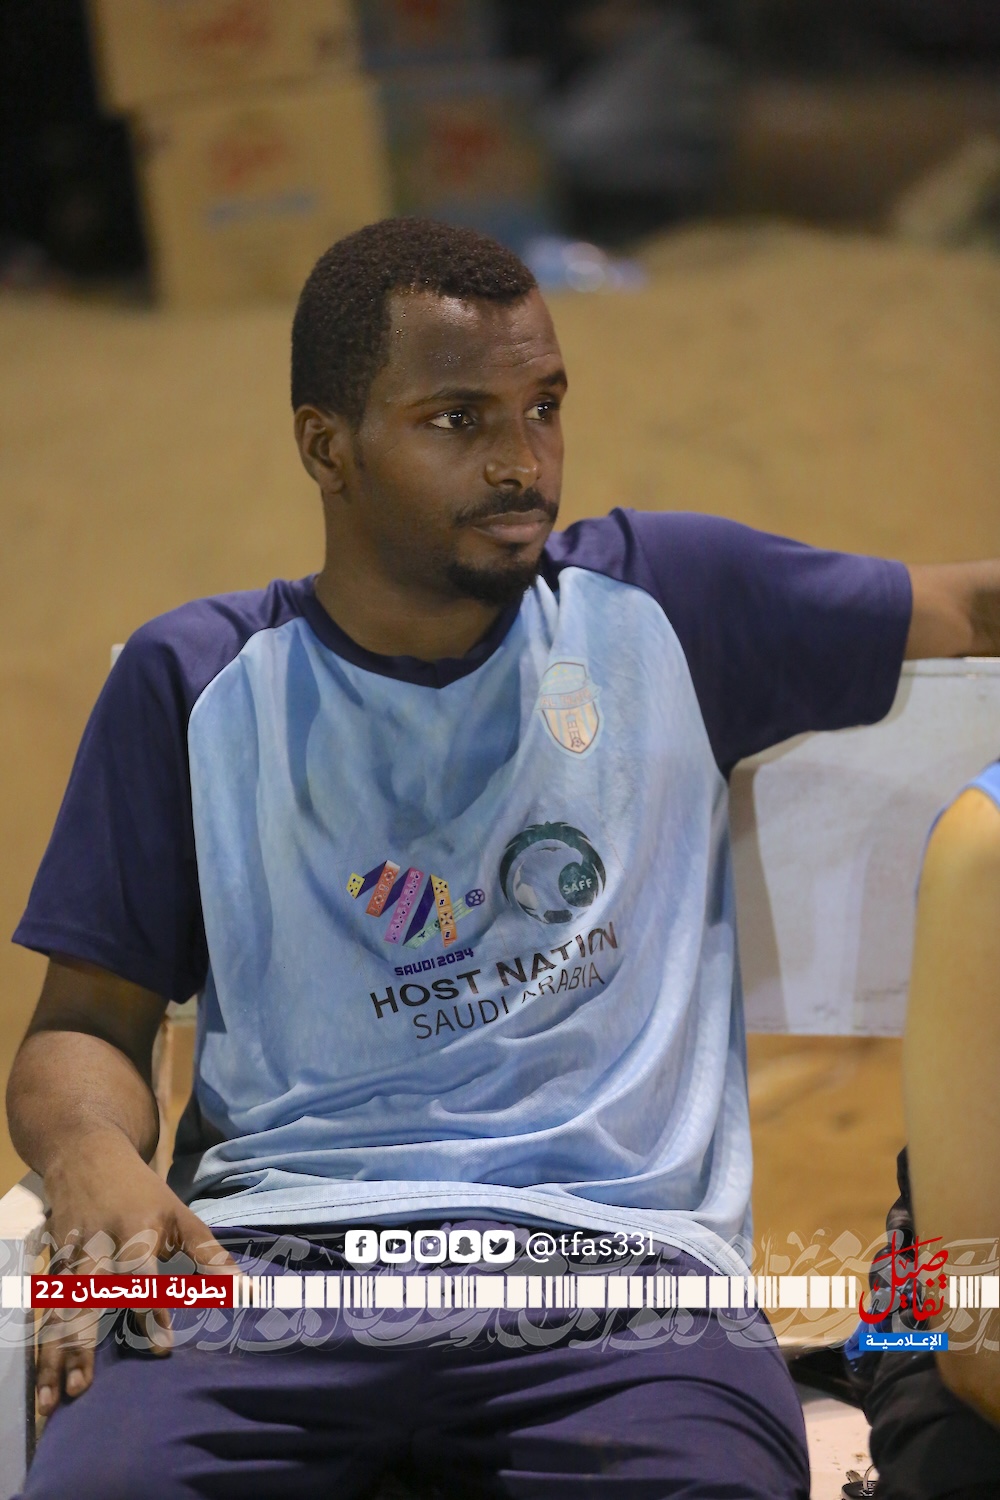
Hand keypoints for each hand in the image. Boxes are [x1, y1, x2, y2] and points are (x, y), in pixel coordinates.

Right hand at [36, 1127, 234, 1414]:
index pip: (141, 1273)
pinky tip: (44, 1379)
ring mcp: (69, 1254)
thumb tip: (245, 1292)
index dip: (150, 1309)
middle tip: (83, 1387)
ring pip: (60, 1309)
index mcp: (135, 1229)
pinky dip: (44, 1343)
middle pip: (89, 1296)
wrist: (86, 1154)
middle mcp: (98, 1243)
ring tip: (59, 1396)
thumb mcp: (182, 1216)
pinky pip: (47, 1308)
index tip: (161, 1348)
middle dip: (83, 1341)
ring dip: (57, 1353)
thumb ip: (210, 1256)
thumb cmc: (143, 1194)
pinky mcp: (51, 1262)